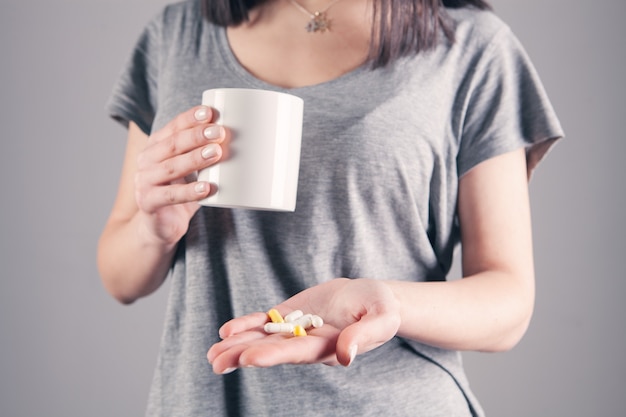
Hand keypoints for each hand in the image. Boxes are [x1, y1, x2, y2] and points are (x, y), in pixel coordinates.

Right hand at [133, 106, 225, 244]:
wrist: (160, 225)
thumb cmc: (181, 191)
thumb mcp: (192, 169)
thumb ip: (206, 154)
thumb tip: (242, 138)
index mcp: (156, 146)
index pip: (173, 127)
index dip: (190, 118)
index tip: (210, 111)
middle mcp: (146, 160)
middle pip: (172, 145)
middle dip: (196, 136)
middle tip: (218, 131)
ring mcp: (144, 182)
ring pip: (171, 168)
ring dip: (195, 159)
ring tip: (216, 153)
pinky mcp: (148, 202)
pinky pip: (170, 196)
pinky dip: (190, 192)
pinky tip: (207, 188)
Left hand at [207, 278, 400, 373]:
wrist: (370, 297)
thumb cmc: (381, 307)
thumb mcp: (380, 318)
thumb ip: (365, 335)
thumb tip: (347, 356)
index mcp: (328, 347)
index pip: (296, 353)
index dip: (272, 355)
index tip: (248, 358)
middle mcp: (307, 342)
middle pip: (272, 350)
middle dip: (244, 355)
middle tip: (217, 362)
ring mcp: (297, 329)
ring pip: (264, 338)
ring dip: (238, 345)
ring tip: (212, 354)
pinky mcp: (291, 314)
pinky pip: (265, 320)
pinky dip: (247, 325)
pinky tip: (227, 332)